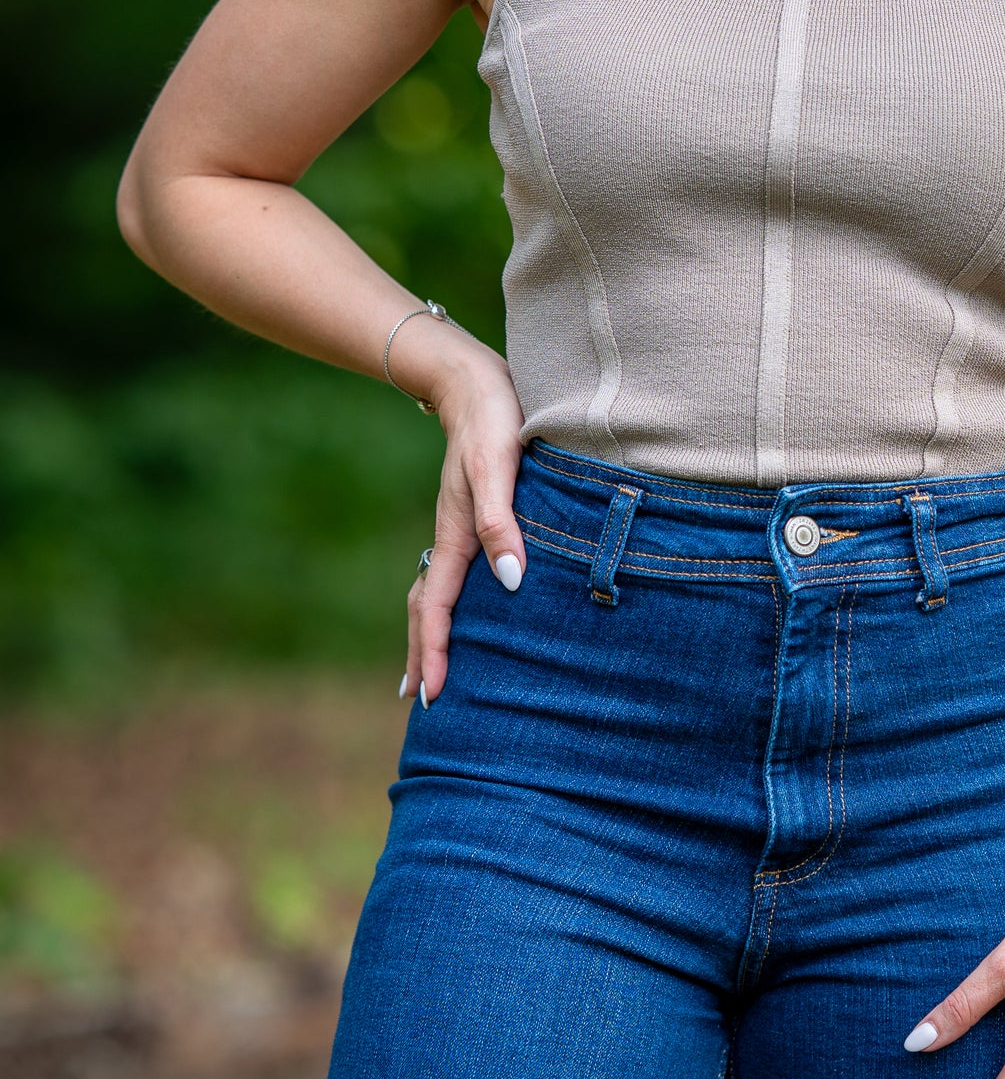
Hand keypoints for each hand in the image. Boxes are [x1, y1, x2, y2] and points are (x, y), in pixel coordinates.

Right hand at [400, 343, 527, 707]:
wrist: (475, 377)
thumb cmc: (493, 419)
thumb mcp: (498, 467)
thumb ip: (501, 521)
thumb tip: (509, 582)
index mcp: (456, 533)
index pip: (440, 606)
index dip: (436, 651)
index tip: (431, 695)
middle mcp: (452, 535)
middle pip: (429, 606)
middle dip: (424, 653)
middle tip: (421, 700)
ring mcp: (458, 525)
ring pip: (438, 590)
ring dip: (432, 631)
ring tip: (432, 667)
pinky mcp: (471, 513)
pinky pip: (452, 571)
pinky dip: (448, 602)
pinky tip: (466, 607)